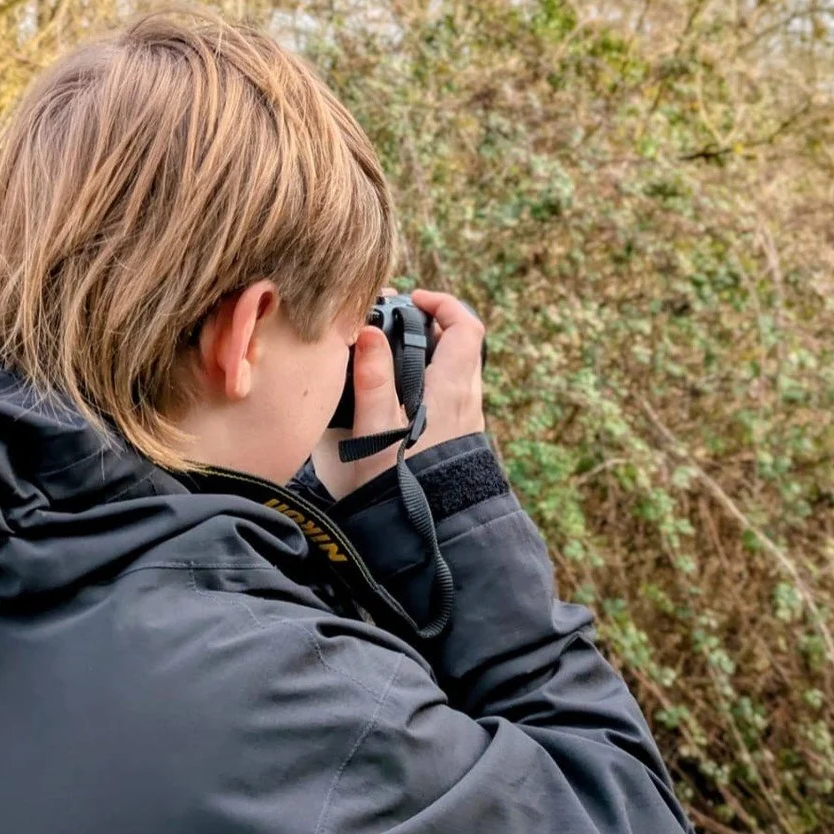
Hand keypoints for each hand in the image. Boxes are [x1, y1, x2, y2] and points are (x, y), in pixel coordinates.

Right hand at [311, 289, 485, 499]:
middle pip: (460, 345)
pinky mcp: (456, 439)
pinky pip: (448, 396)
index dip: (444, 304)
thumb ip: (371, 379)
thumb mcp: (375, 429)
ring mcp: (465, 421)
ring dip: (426, 356)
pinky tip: (394, 397)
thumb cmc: (399, 482)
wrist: (425, 533)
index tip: (413, 300)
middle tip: (392, 324)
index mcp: (451, 388)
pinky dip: (426, 382)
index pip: (466, 327)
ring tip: (386, 358)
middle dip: (429, 327)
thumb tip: (367, 331)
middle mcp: (466, 400)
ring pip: (454, 372)